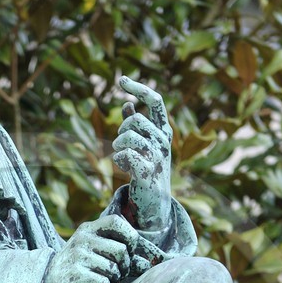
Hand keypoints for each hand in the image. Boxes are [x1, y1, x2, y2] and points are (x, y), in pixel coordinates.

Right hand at [42, 215, 139, 282]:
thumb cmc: (77, 271)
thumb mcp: (93, 254)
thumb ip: (120, 253)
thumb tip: (151, 262)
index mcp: (87, 230)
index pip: (117, 222)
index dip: (131, 239)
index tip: (129, 254)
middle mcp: (81, 240)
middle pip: (122, 251)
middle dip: (124, 268)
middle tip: (114, 276)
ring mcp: (76, 257)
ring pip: (114, 270)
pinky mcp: (74, 276)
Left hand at [112, 75, 171, 232]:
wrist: (155, 202)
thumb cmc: (147, 170)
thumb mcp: (144, 144)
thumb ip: (136, 124)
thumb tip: (127, 103)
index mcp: (164, 131)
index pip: (156, 101)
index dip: (139, 89)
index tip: (121, 80)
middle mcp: (164, 141)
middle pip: (134, 120)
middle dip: (121, 129)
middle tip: (119, 143)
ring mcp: (157, 156)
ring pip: (127, 137)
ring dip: (117, 146)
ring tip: (120, 156)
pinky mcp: (147, 172)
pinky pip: (124, 155)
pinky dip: (118, 159)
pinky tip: (122, 166)